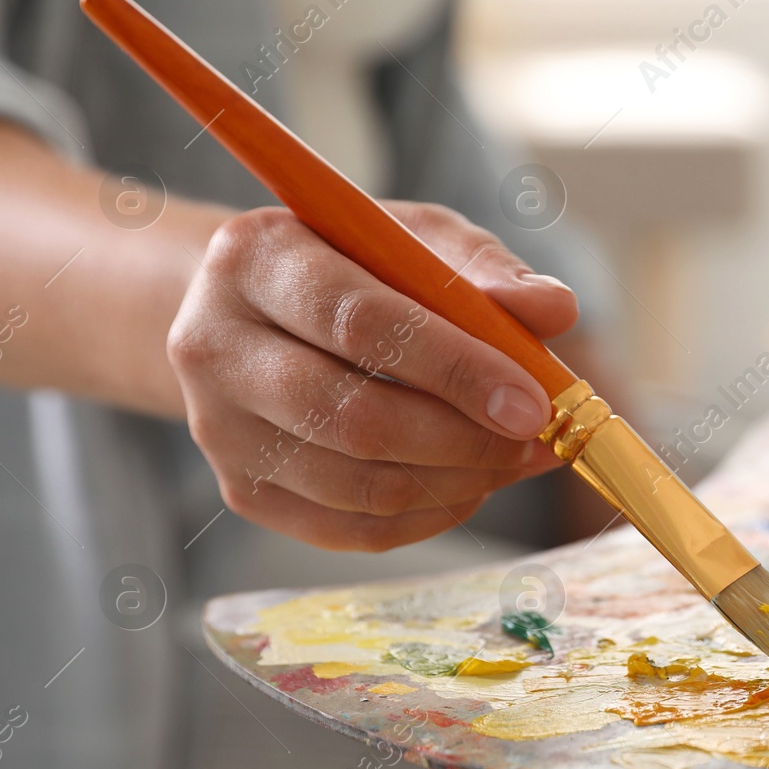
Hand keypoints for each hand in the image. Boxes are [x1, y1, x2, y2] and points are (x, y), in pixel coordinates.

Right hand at [168, 200, 574, 549]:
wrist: (262, 311)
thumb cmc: (355, 266)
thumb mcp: (417, 239)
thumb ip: (487, 269)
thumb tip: (554, 310)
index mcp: (256, 257)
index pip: (361, 323)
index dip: (457, 370)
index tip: (533, 403)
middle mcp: (214, 344)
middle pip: (355, 418)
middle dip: (466, 439)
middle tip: (537, 438)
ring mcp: (219, 428)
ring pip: (358, 485)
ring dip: (459, 481)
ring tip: (515, 457)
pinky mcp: (241, 490)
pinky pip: (352, 528)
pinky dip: (431, 514)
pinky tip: (472, 482)